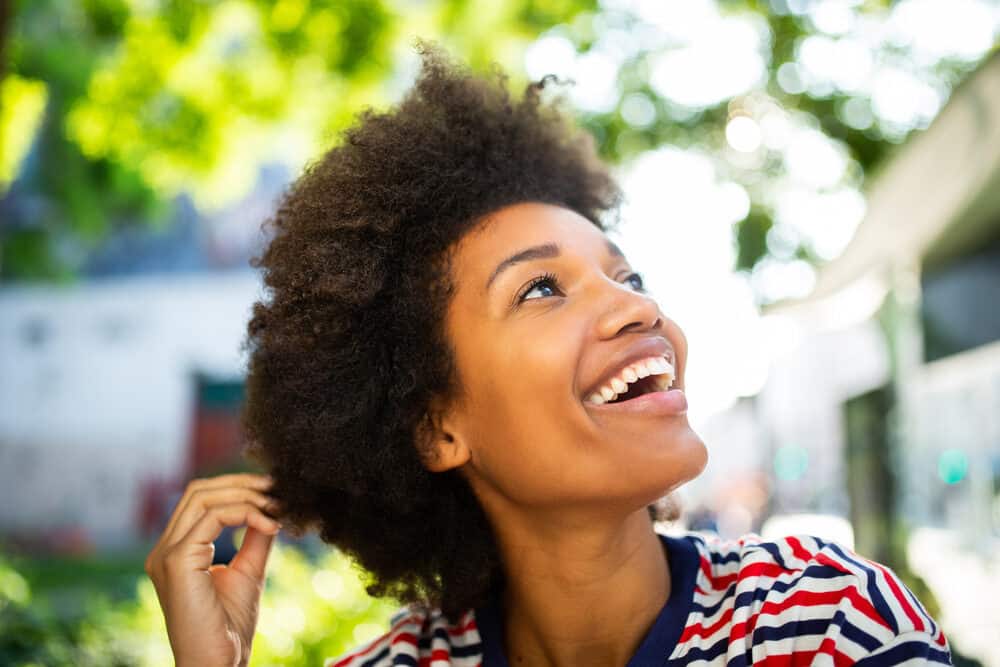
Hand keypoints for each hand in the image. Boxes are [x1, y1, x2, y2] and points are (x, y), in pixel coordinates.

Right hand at [145, 473, 280, 666]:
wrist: (219, 663)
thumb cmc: (230, 628)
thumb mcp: (247, 571)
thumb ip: (254, 538)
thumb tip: (270, 508)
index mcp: (175, 552)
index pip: (199, 500)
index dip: (236, 488)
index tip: (273, 492)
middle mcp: (163, 550)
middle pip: (198, 491)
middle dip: (241, 483)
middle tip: (276, 488)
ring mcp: (166, 554)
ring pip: (203, 497)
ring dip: (246, 495)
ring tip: (276, 505)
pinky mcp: (177, 561)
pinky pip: (213, 516)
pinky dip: (246, 512)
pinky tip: (269, 525)